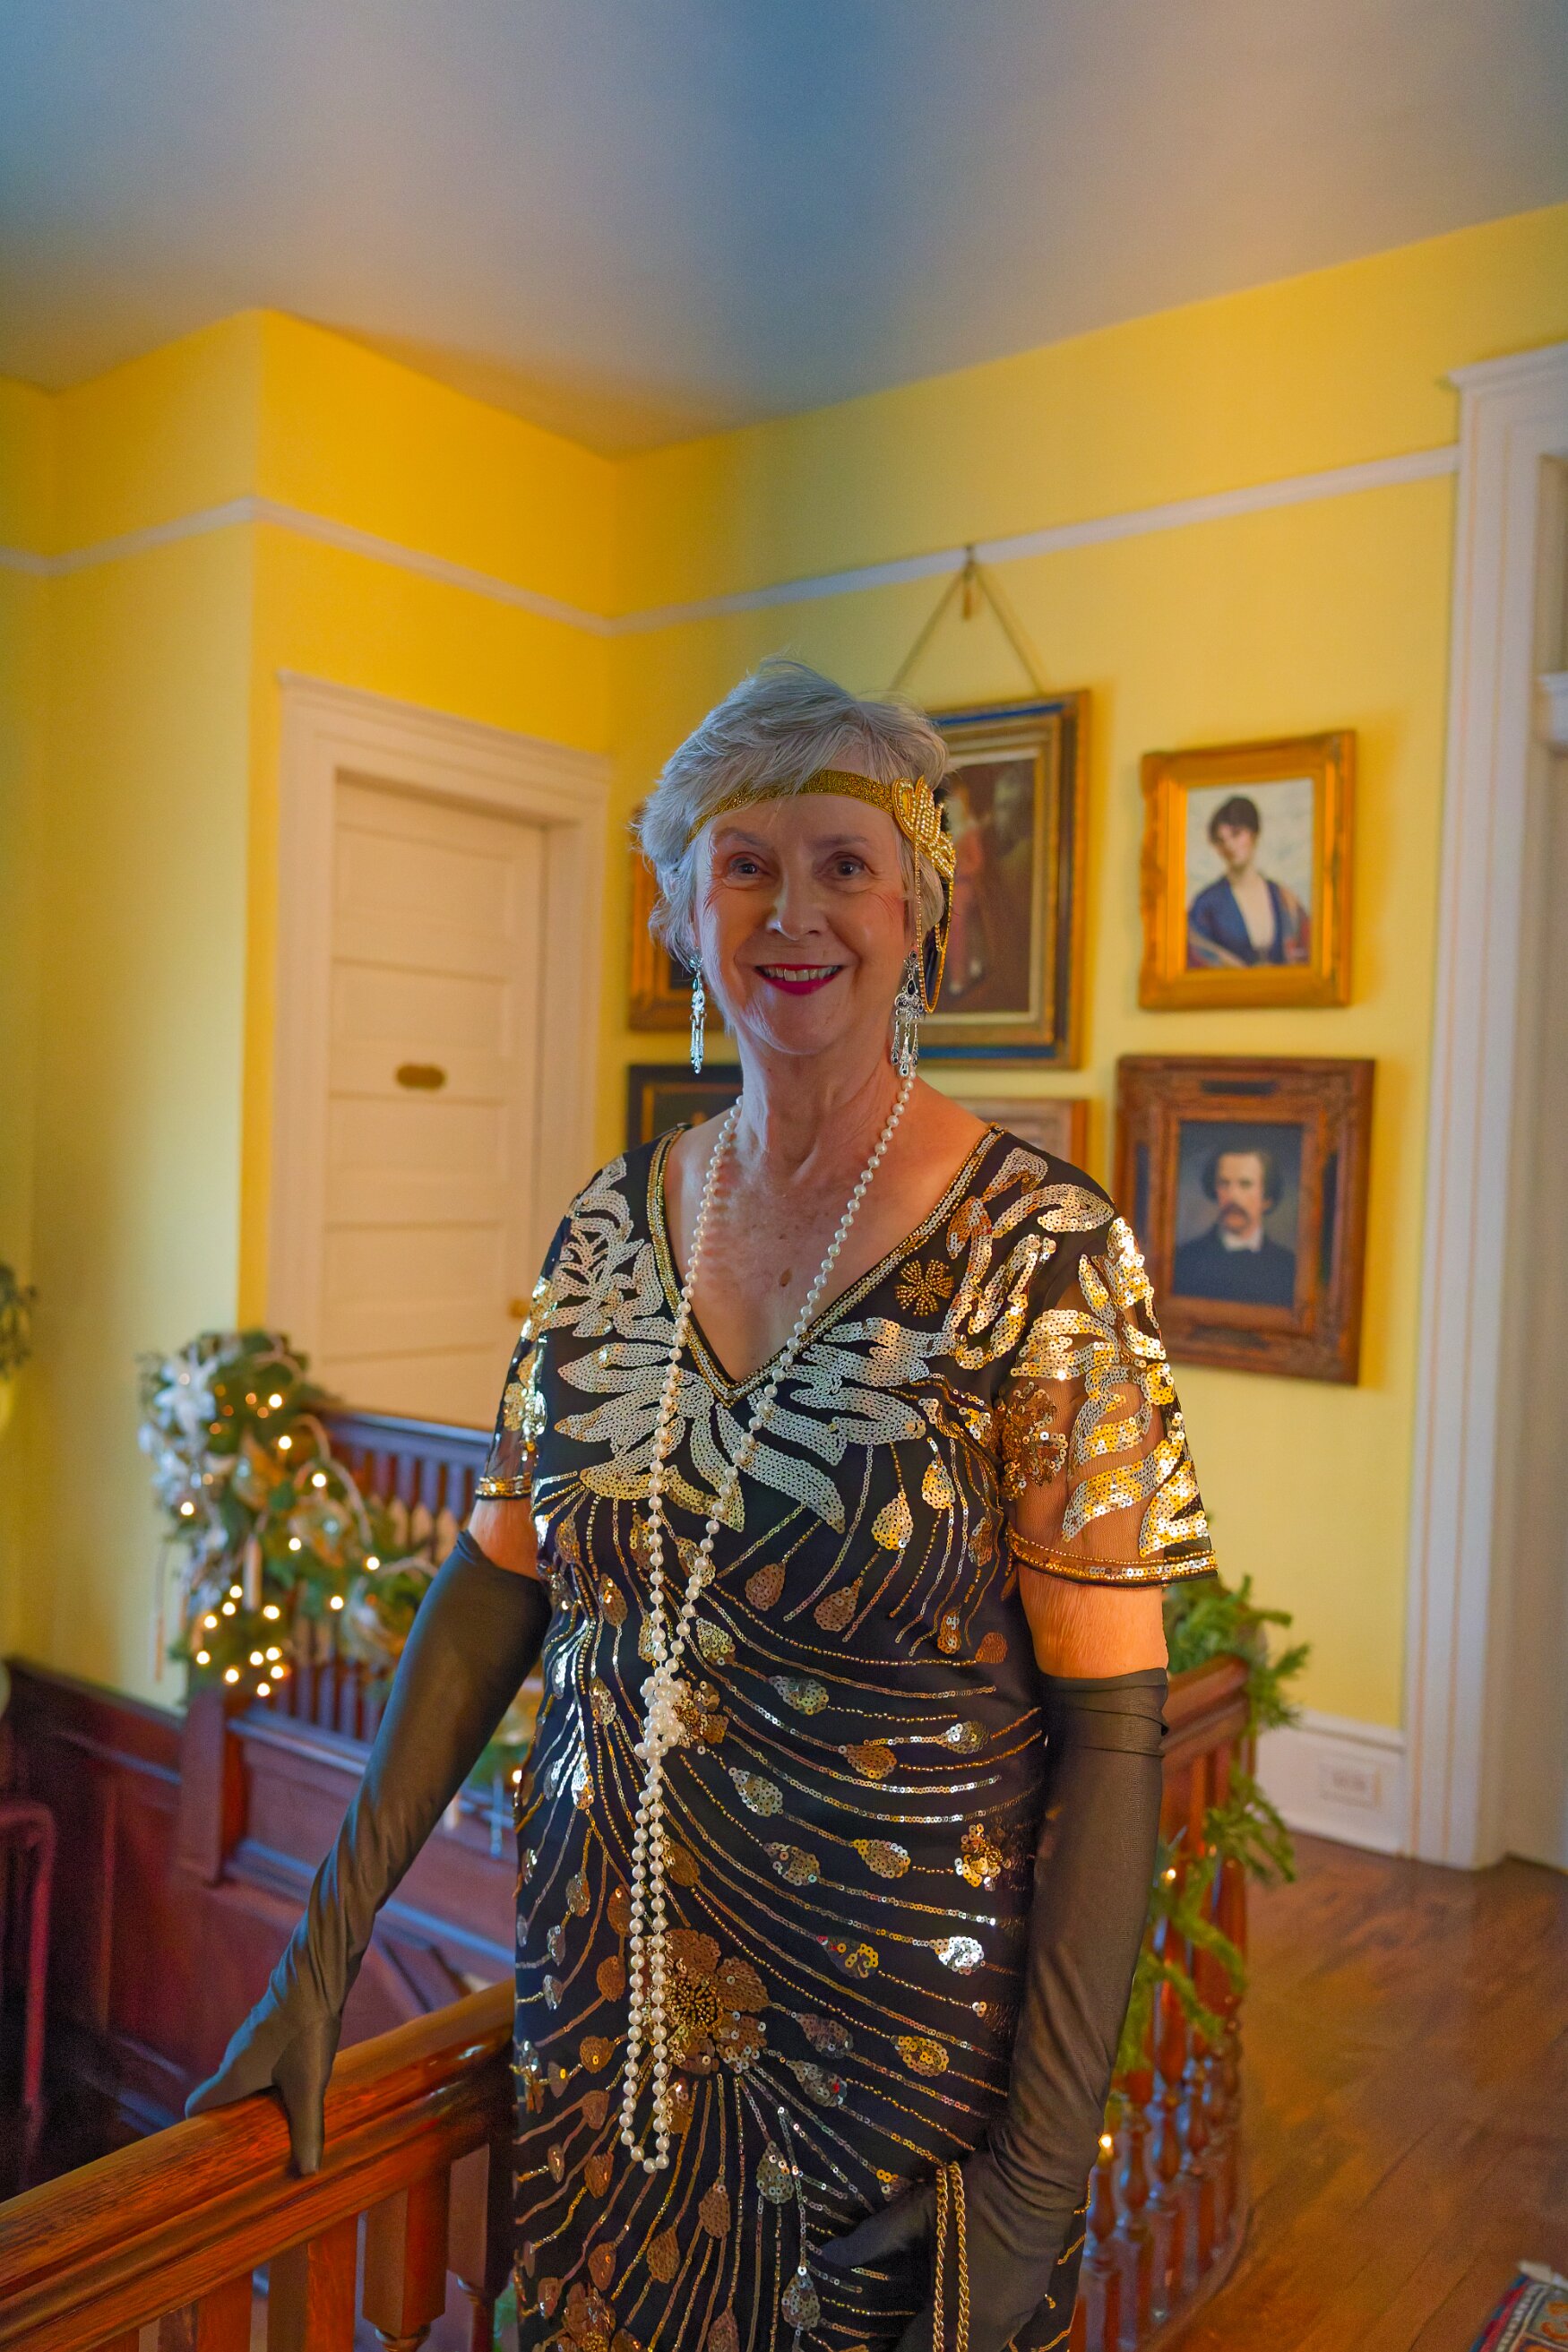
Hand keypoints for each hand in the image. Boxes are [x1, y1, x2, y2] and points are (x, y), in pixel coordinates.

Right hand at [185, 1988, 340, 2174]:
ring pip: (244, 2076)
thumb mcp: (308, 2086)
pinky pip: (260, 2060)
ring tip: (276, 2119)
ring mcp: (250, 2039)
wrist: (316, 1977)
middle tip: (251, 2144)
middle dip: (232, 2120)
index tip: (206, 2153)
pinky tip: (294, 2083)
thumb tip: (309, 2173)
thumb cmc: (304, 2032)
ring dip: (253, 2098)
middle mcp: (233, 2057)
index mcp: (232, 2075)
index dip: (196, 2131)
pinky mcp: (268, 2026)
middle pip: (222, 2095)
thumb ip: (307, 2128)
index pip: (196, 2106)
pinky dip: (268, 2077)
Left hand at [819, 2149, 1076, 2351]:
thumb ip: (873, 2239)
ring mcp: (1013, 2321)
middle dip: (918, 2347)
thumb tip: (826, 2254)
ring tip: (919, 2323)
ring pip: (973, 2351)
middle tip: (894, 2334)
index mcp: (955, 2316)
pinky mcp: (1028, 2306)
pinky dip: (970, 2334)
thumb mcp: (917, 2213)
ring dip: (946, 2342)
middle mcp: (987, 2331)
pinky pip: (994, 2337)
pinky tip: (955, 2312)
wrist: (1038, 2176)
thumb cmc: (973, 2195)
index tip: (872, 2345)